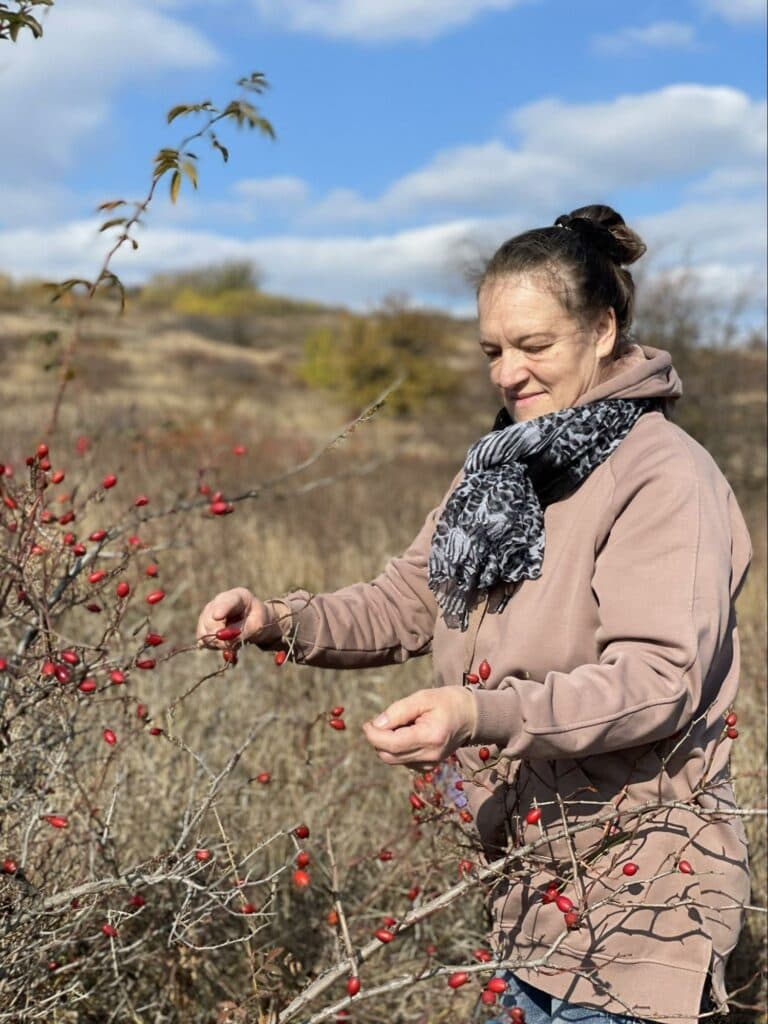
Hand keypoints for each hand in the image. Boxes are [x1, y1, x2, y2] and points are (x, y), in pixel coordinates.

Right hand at [196, 587, 274, 647]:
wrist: (254, 622)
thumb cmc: (257, 620)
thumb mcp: (257, 626)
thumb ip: (241, 631)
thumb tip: (221, 637)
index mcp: (238, 597)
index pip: (227, 601)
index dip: (221, 608)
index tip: (217, 616)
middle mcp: (219, 602)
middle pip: (210, 619)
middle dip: (218, 635)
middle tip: (230, 646)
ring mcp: (209, 612)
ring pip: (203, 630)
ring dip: (216, 642)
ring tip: (231, 643)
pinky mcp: (203, 625)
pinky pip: (202, 638)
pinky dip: (212, 645)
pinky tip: (223, 644)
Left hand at [362, 687, 477, 769]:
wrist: (470, 716)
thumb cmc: (447, 702)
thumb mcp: (422, 698)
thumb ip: (398, 711)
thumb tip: (376, 725)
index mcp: (430, 738)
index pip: (392, 745)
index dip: (373, 735)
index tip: (366, 724)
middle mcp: (429, 756)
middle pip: (389, 756)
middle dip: (377, 740)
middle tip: (380, 721)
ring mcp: (429, 765)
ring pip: (393, 760)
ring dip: (387, 743)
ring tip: (401, 724)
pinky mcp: (427, 767)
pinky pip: (402, 760)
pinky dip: (397, 748)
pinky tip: (408, 733)